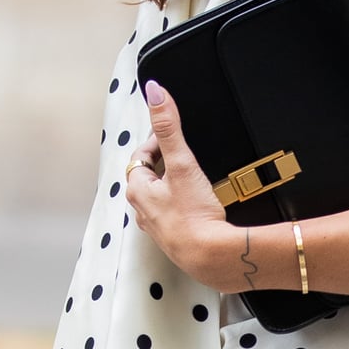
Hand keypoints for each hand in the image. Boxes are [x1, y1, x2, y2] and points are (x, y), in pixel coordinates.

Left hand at [126, 82, 246, 290]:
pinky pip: (174, 213)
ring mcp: (157, 226)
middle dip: (164, 162)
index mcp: (137, 190)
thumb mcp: (181, 163)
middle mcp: (142, 210)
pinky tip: (199, 203)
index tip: (173, 134)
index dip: (156, 142)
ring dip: (173, 184)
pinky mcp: (175, 238)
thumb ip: (169, 127)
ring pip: (160, 196)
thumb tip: (156, 92)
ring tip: (193, 177)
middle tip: (184, 154)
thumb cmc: (193, 215)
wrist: (210, 256)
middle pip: (149, 176)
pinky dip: (183, 204)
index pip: (140, 156)